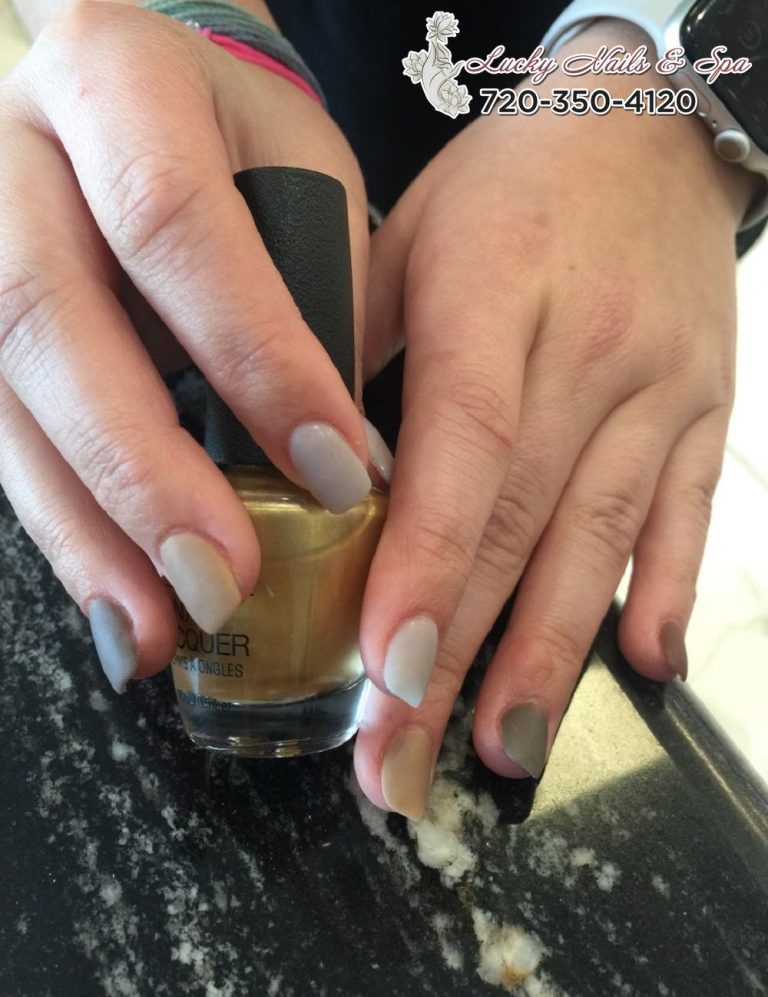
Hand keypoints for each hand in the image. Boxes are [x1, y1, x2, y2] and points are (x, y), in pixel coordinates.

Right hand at [0, 0, 371, 687]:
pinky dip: (66, 529)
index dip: (253, 357)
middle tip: (224, 579)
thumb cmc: (241, 138)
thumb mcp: (303, 177)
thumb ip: (317, 300)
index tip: (336, 472)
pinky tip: (118, 602)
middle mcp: (17, 158)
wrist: (143, 97)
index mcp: (117, 82)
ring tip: (159, 629)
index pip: (174, 223)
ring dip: (86, 530)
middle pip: (49, 322)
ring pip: (4, 397)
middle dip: (142, 470)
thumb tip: (341, 471)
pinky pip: (2, 438)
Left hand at [354, 22, 754, 818]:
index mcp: (494, 296)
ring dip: (552, 656)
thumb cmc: (508, 187)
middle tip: (403, 763)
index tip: (386, 674)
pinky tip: (642, 668)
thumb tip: (312, 477)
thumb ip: (351, 352)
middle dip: (460, 656)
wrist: (645, 127)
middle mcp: (589, 352)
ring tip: (503, 750)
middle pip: (523, 525)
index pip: (465, 449)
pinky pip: (690, 511)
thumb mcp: (404, 238)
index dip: (427, 567)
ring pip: (605, 540)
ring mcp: (661, 388)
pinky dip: (667, 591)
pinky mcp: (706, 409)